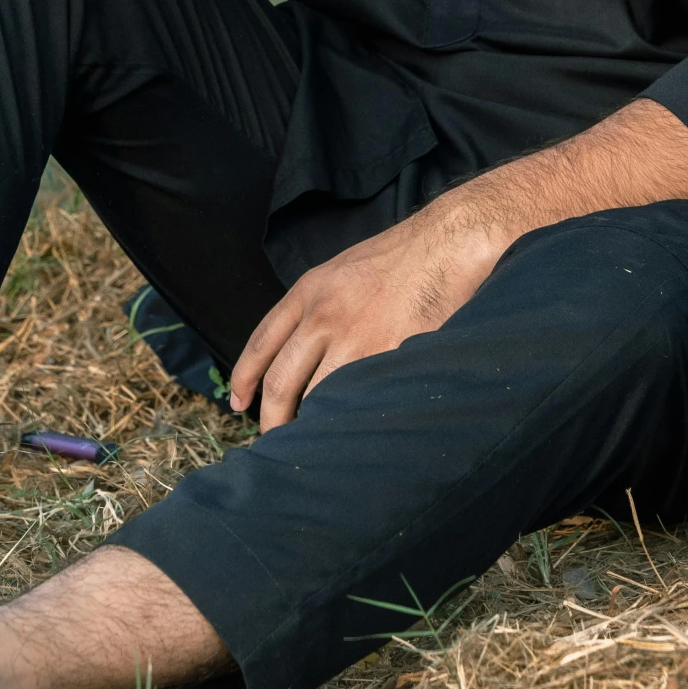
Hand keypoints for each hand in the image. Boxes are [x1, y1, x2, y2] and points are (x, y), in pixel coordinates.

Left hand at [229, 203, 500, 428]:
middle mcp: (323, 316)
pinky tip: (354, 432)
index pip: (261, 343)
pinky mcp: (389, 356)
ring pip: (318, 399)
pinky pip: (360, 399)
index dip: (244, 379)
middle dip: (273, 420)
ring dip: (313, 426)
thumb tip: (302, 353)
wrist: (447, 243)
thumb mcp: (343, 271)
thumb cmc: (401, 257)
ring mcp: (356, 339)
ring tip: (315, 445)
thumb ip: (318, 308)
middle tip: (275, 442)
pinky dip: (352, 419)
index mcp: (308, 292)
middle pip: (281, 382)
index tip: (239, 405)